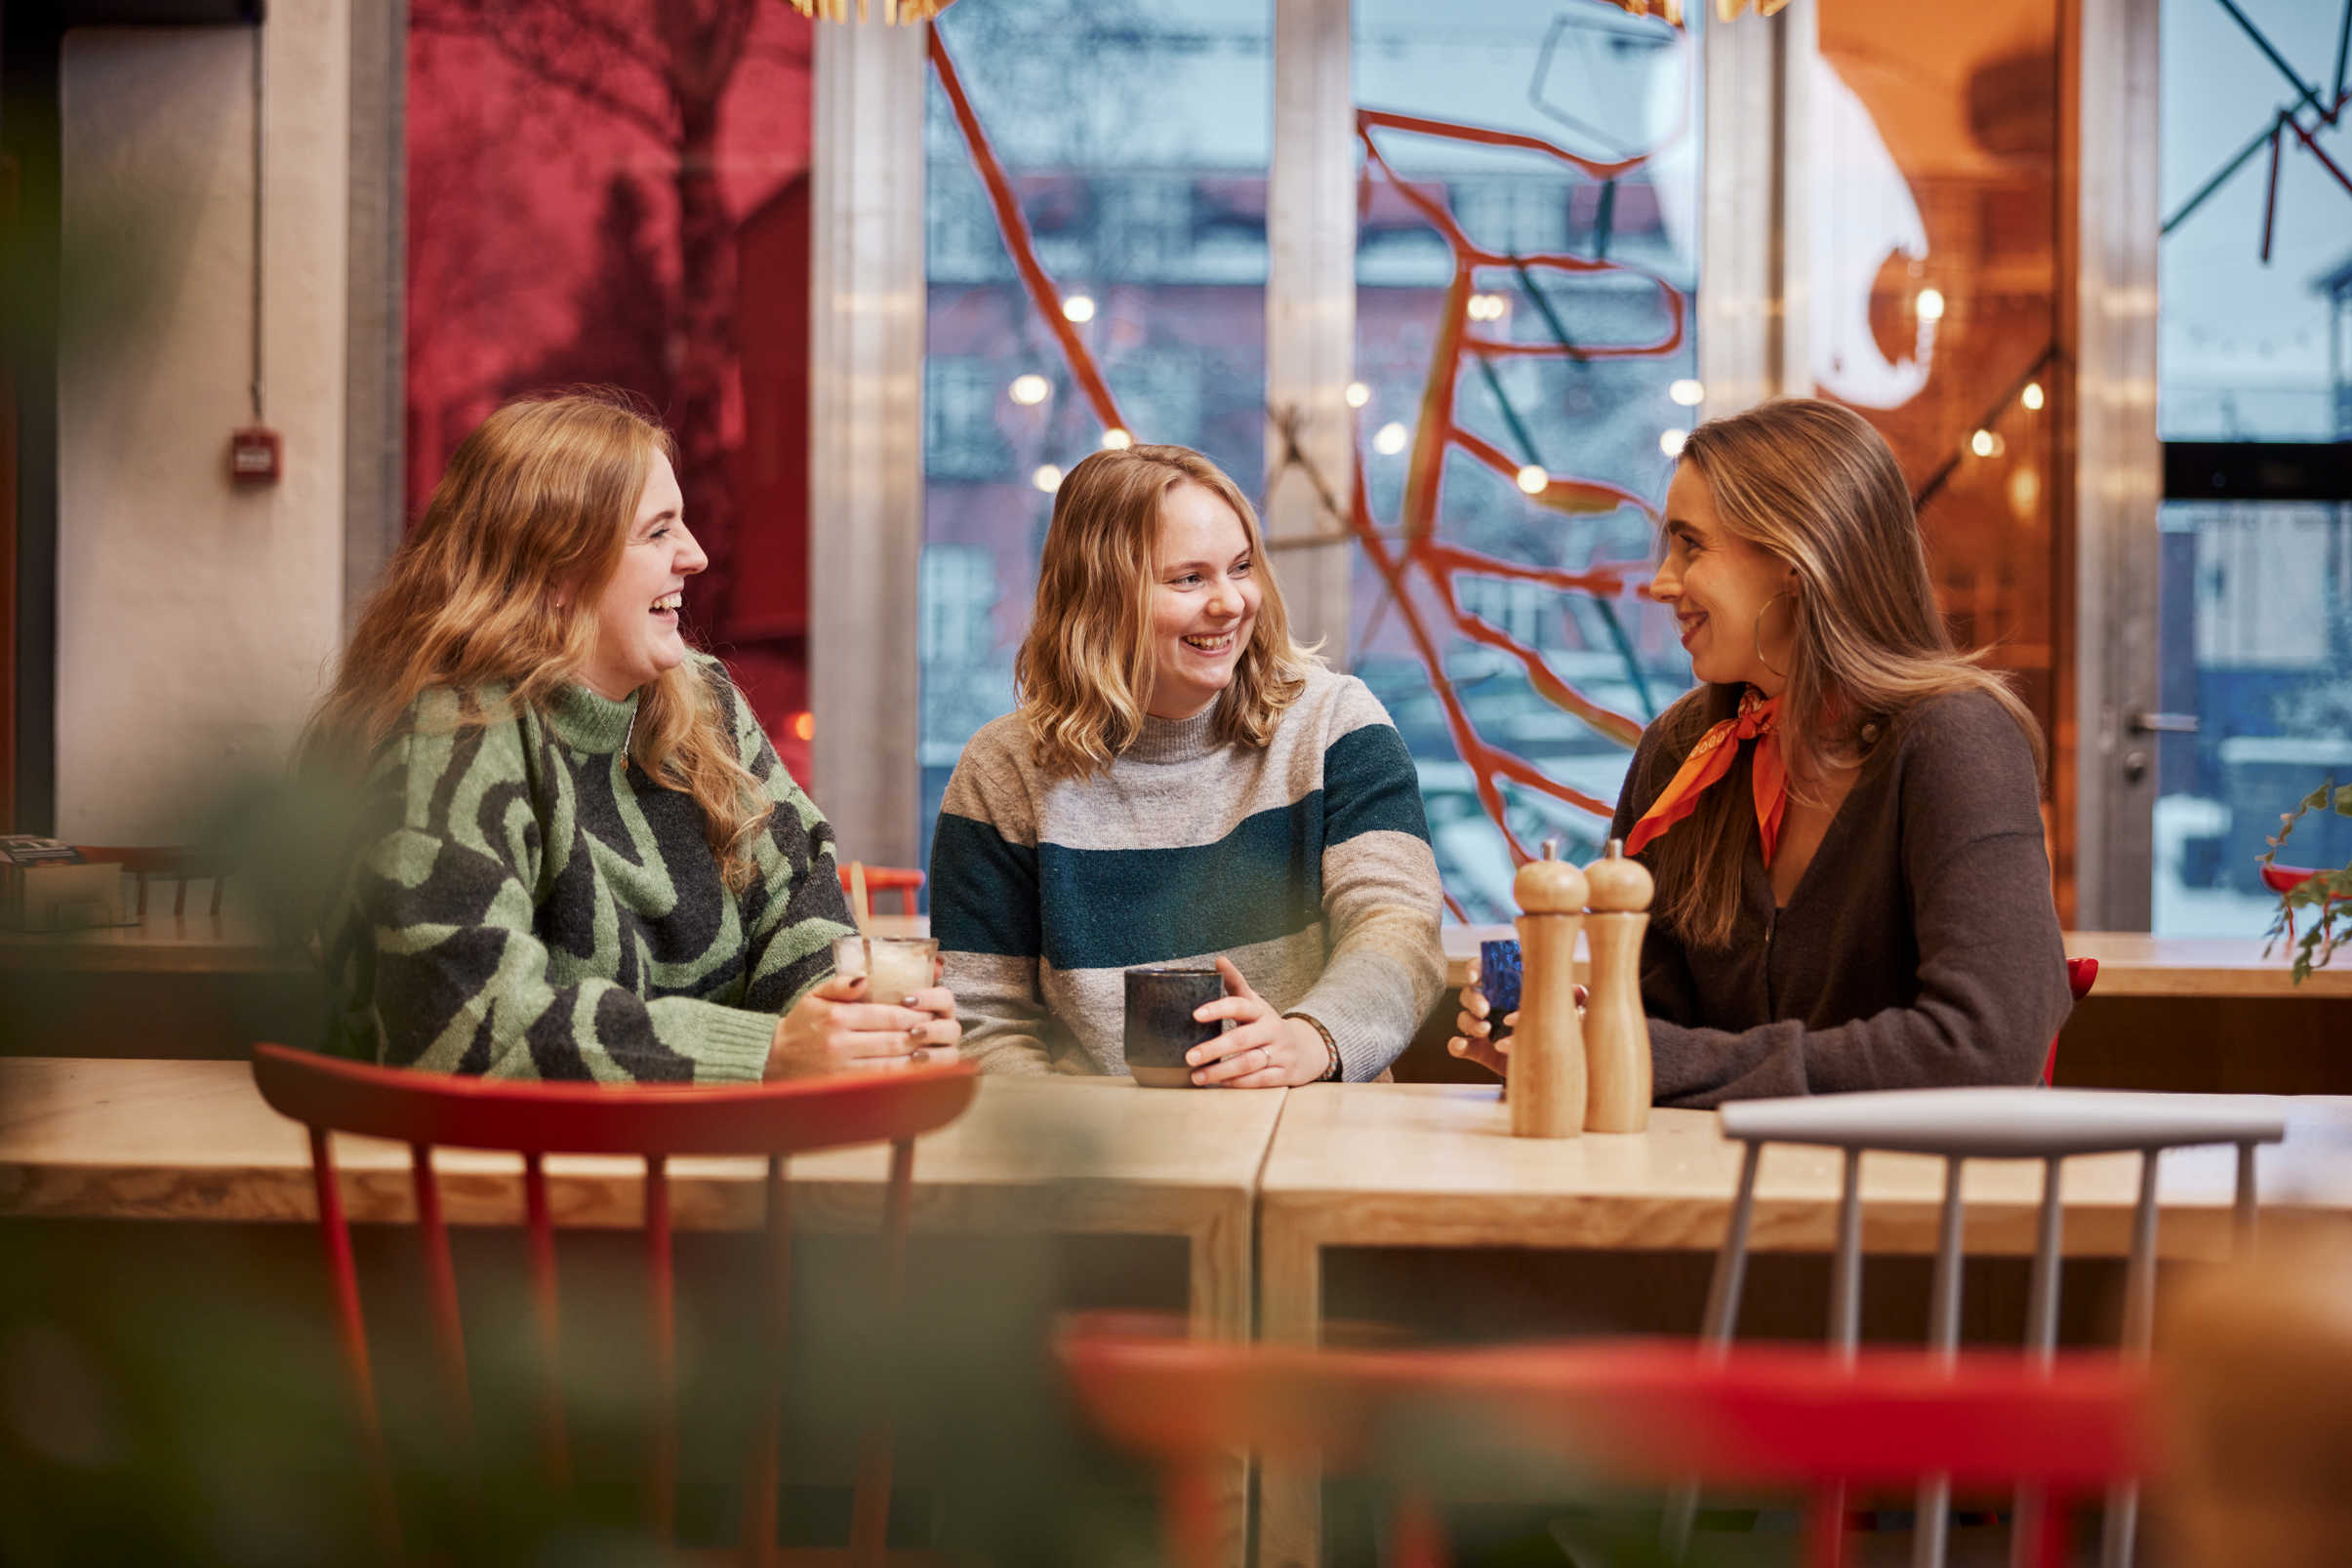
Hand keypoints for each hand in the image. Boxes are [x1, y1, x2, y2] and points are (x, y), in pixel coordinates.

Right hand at [766, 973, 954, 1079]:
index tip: (929, 1014)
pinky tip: (914, 1075)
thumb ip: (840, 984)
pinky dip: (899, 1080)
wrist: (770, 1059)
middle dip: (919, 1036)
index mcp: (837, 1018)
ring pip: (890, 1065)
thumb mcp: (813, 996)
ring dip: (915, 1060)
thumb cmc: (798, 1025)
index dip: (913, 1015)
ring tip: (933, 1053)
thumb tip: (865, 977)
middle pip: (893, 1041)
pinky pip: (878, 1085)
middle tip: (938, 1033)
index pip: (886, 1016)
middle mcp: (841, 1044)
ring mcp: (842, 1069)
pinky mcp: (842, 1087)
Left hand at [1183, 957, 1330, 1087]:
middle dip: (1214, 1049)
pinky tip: (1218, 1084)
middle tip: (1190, 1056)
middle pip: (1241, 1039)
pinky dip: (1237, 1083)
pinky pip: (1258, 1080)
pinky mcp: (1284, 1074)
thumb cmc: (1269, 1025)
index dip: (1218, 1009)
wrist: (1307, 1049)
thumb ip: (1235, 983)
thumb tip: (1219, 960)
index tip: (1196, 1014)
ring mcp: (1280, 1053)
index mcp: (1260, 1011)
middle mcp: (1272, 1030)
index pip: (1239, 1005)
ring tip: (1197, 1076)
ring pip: (1248, 1063)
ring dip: (1221, 1071)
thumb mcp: (1255, 1004)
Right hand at [1444, 958, 1579, 1081]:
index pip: (1484, 969)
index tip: (1475, 977)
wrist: (1546, 1065)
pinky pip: (1460, 1044)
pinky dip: (1457, 1045)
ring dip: (1470, 1022)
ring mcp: (1482, 1026)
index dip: (1476, 969)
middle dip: (1474, 999)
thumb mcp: (1563, 1011)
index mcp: (1508, 987)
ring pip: (1464, 1017)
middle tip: (1485, 1010)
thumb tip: (1582, 991)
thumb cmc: (1555, 1029)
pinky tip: (1459, 1045)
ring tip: (1484, 1031)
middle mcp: (1491, 1003)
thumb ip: (1569, 999)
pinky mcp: (1478, 1048)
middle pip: (1471, 993)